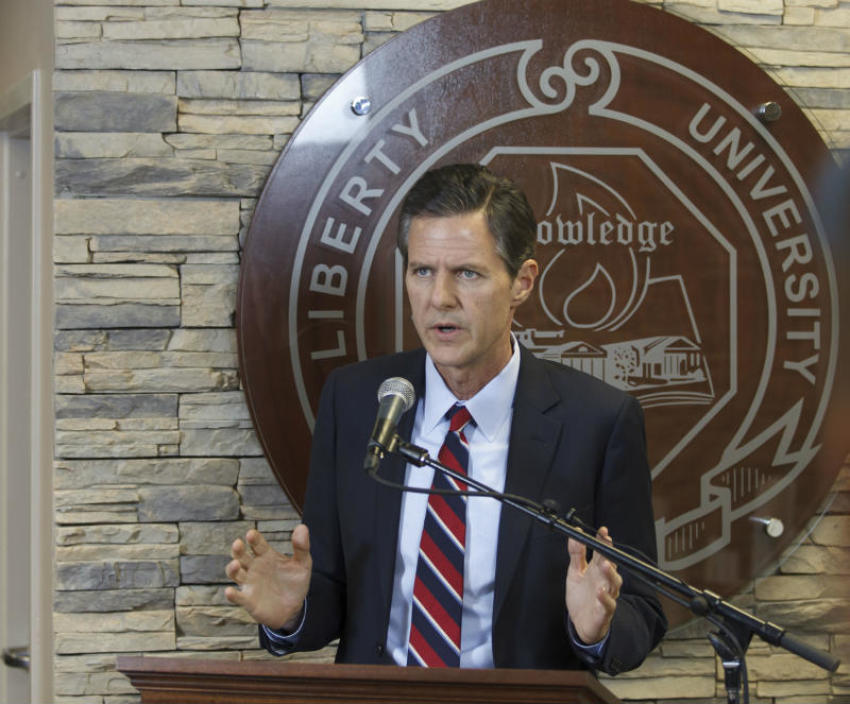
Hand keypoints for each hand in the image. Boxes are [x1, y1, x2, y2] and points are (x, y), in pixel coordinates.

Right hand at [224, 525, 311, 630]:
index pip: (257, 544)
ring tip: (236, 564)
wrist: (294, 608)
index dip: (253, 538)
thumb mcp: (302, 564)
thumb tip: (302, 527)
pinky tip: (229, 591)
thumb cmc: (295, 582)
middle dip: (238, 550)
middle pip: (242, 555)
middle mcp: (255, 567)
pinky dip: (232, 594)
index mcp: (266, 556)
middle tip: (238, 543)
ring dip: (232, 569)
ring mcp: (250, 583)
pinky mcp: (248, 600)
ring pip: (236, 573)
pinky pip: (237, 597)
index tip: (251, 534)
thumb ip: (301, 547)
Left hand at [565, 526, 621, 643]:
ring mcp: (606, 596)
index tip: (602, 531)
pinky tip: (600, 591)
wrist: (580, 623)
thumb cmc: (581, 596)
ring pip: (614, 584)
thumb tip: (575, 534)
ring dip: (610, 574)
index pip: (603, 553)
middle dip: (609, 554)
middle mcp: (604, 581)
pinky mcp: (604, 612)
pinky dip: (605, 598)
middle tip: (606, 542)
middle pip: (611, 565)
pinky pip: (608, 604)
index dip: (604, 541)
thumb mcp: (575, 572)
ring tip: (605, 564)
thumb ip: (576, 554)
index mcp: (597, 570)